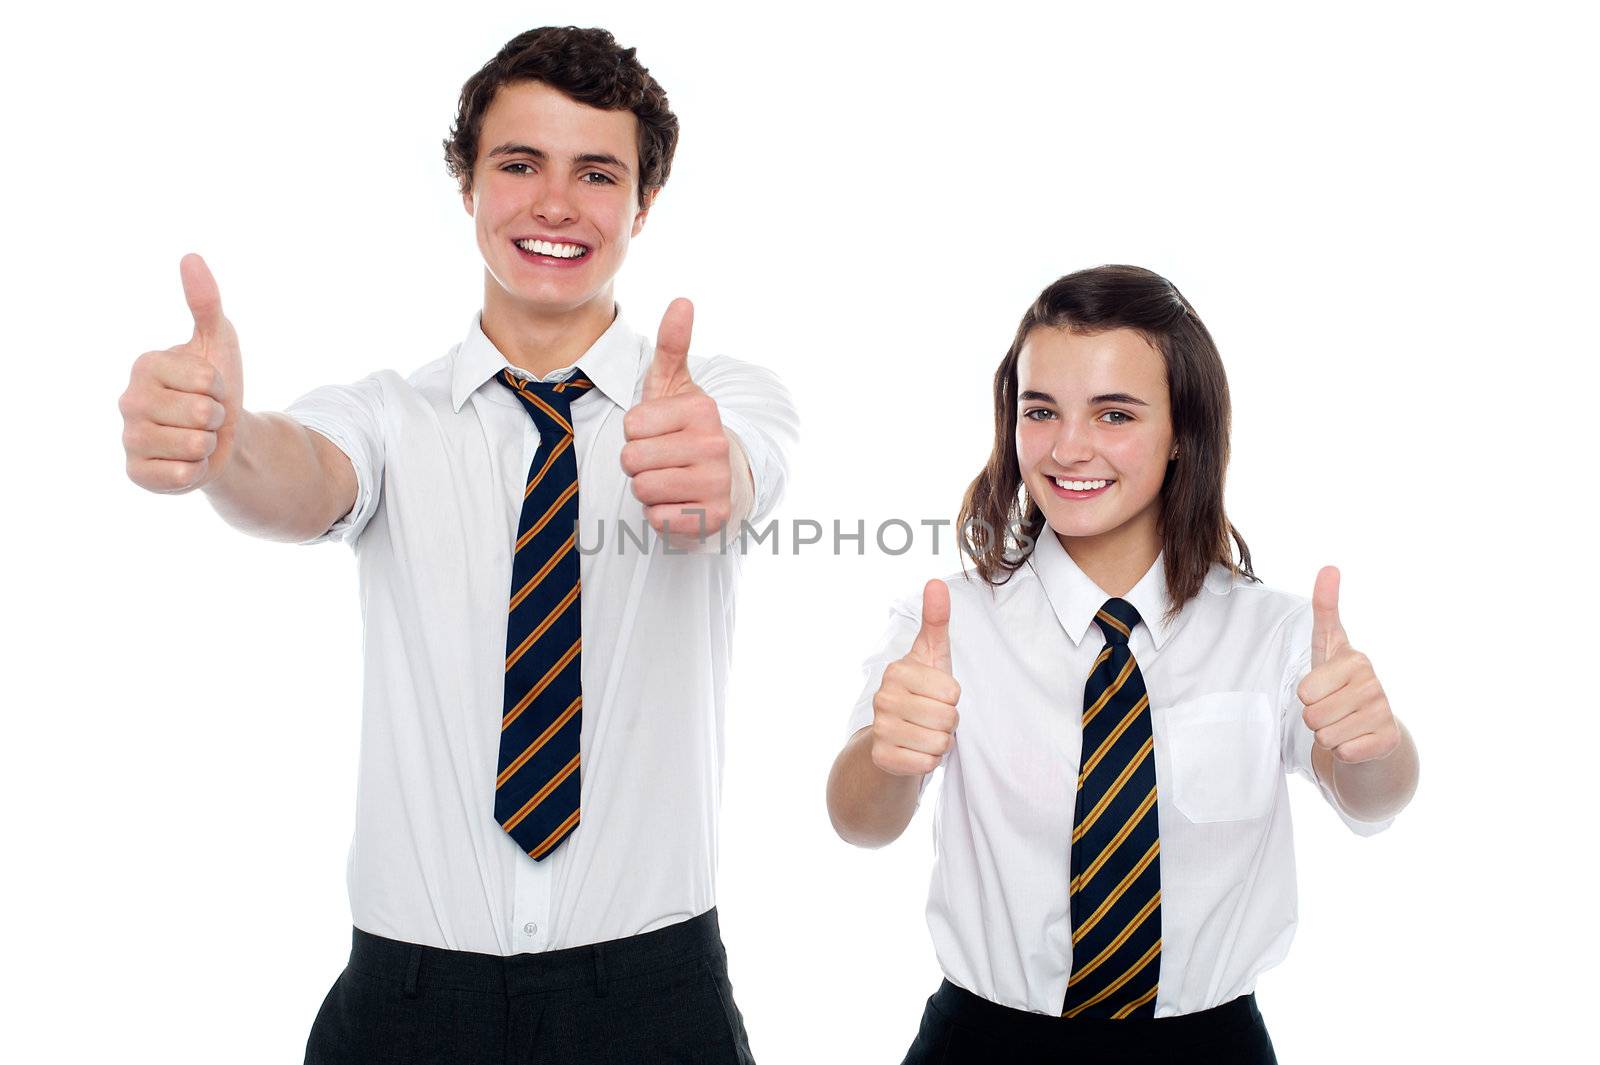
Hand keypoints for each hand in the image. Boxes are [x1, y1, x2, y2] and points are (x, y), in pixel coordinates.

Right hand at [119, 253, 243, 492]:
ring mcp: (129, 438)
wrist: (221, 436)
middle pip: (203, 414)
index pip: (208, 381)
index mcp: (145, 365)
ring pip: (194, 445)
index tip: (211, 388)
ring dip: (209, 444)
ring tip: (197, 437)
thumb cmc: (216, 386)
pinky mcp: (137, 473)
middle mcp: (128, 400)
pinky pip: (182, 476)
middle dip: (218, 418)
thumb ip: (206, 302)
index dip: (222, 388)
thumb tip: (191, 258)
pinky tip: (187, 461)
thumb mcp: (218, 341)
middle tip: (205, 416)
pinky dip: (197, 471)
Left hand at [620, 298, 733, 543]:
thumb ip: (673, 345)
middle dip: (639, 463)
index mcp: (702, 409)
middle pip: (633, 460)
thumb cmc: (687, 431)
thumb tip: (682, 300)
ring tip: (671, 480)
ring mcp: (717, 483)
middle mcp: (715, 444)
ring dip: (649, 489)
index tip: (659, 433)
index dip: (636, 433)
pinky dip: (662, 515)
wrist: (727, 481)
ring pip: (643, 489)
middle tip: (663, 460)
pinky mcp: (714, 518)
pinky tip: (681, 503)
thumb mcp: (676, 387)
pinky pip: (658, 519)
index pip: (631, 425)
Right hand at [870, 580, 960, 776]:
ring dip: (939, 742)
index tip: (935, 695)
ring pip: (940, 742)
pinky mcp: (883, 758)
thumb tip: (936, 582)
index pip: (952, 691)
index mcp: (896, 671)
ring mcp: (880, 729)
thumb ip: (936, 620)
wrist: (891, 740)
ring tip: (924, 733)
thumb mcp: (931, 656)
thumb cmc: (919, 693)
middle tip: (931, 718)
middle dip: (948, 723)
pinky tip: (916, 751)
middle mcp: (883, 698)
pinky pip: (927, 764)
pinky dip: (929, 761)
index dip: (952, 697)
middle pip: (948, 717)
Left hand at [1297, 566, 1400, 763]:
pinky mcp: (1389, 739)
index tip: (1328, 686)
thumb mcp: (1329, 646)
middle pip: (1311, 715)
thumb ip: (1326, 608)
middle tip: (1333, 709)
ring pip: (1325, 736)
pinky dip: (1344, 752)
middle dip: (1315, 718)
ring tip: (1344, 722)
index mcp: (1354, 659)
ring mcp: (1384, 711)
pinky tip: (1357, 739)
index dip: (1307, 694)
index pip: (1304, 690)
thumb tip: (1330, 566)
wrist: (1371, 728)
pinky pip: (1344, 753)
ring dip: (1328, 735)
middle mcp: (1373, 682)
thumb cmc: (1341, 684)